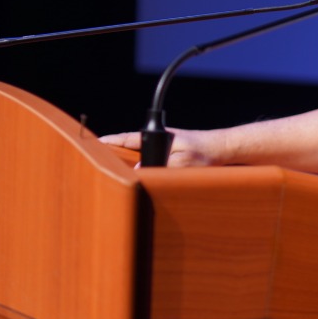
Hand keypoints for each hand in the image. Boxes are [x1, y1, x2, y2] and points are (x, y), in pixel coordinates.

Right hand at [98, 127, 221, 166]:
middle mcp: (159, 142)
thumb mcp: (183, 161)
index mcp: (158, 137)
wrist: (223, 150)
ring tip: (116, 177)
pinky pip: (152, 164)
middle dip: (116, 156)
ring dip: (131, 166)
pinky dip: (145, 171)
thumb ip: (162, 165)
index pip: (128, 139)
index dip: (110, 142)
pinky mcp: (172, 158)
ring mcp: (164, 150)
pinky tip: (141, 181)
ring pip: (141, 158)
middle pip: (130, 148)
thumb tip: (139, 169)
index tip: (94, 143)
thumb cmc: (205, 153)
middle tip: (98, 164)